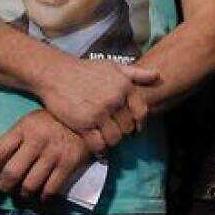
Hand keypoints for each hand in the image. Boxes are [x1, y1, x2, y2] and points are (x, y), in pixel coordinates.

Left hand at [0, 110, 87, 199]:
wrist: (88, 117)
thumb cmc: (54, 122)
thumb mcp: (32, 123)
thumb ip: (17, 140)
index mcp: (24, 127)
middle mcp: (37, 139)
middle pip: (11, 172)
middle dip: (5, 186)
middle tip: (6, 188)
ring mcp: (54, 151)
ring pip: (30, 184)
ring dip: (24, 193)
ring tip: (25, 192)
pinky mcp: (69, 162)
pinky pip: (51, 188)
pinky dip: (44, 196)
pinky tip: (43, 195)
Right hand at [34, 56, 158, 152]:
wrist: (56, 74)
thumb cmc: (86, 70)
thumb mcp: (113, 66)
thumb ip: (136, 73)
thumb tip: (158, 75)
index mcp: (124, 86)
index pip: (142, 112)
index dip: (140, 124)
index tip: (134, 128)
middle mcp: (114, 100)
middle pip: (128, 128)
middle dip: (123, 133)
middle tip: (115, 132)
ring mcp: (99, 113)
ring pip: (115, 138)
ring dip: (111, 142)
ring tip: (106, 138)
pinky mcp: (83, 124)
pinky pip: (98, 144)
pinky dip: (99, 149)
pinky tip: (96, 145)